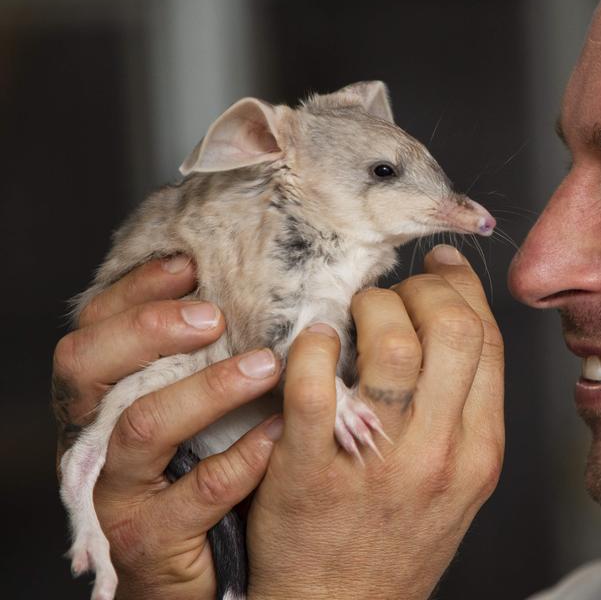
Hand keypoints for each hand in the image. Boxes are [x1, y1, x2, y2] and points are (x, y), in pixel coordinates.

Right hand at [52, 257, 283, 598]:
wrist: (202, 572)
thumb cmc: (202, 470)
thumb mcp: (196, 408)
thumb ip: (205, 357)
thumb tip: (254, 286)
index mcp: (103, 398)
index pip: (93, 327)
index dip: (134, 291)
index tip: (190, 264)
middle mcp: (95, 439)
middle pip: (88, 368)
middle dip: (149, 329)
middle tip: (216, 315)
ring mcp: (116, 491)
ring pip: (141, 426)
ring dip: (206, 388)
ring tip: (265, 365)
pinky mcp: (149, 538)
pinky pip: (195, 491)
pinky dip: (242, 456)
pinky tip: (278, 432)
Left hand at [246, 245, 504, 599]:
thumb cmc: (399, 540)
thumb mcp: (461, 480)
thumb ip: (465, 407)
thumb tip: (452, 321)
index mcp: (480, 450)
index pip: (488, 341)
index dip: (463, 289)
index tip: (439, 270)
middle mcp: (439, 454)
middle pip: (452, 330)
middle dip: (422, 289)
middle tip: (395, 292)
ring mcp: (377, 463)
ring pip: (391, 345)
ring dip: (370, 308)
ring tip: (353, 315)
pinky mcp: (311, 472)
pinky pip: (315, 383)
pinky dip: (313, 346)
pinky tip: (313, 343)